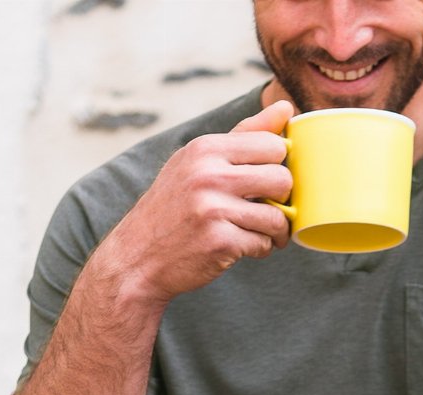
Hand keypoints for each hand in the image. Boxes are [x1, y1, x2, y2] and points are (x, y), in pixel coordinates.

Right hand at [105, 100, 294, 303]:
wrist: (137, 258)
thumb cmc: (172, 208)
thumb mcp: (197, 162)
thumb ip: (243, 135)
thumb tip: (285, 108)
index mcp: (205, 149)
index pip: (272, 145)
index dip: (278, 166)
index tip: (268, 182)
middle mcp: (208, 175)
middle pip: (282, 179)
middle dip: (283, 199)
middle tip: (271, 209)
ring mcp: (213, 210)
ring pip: (276, 217)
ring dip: (276, 230)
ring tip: (265, 233)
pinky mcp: (219, 242)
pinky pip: (262, 244)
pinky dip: (260, 249)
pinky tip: (245, 248)